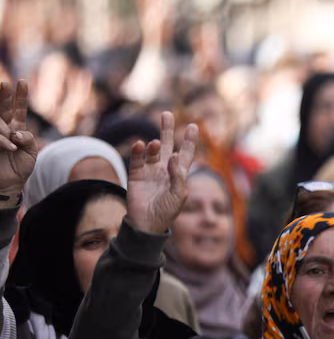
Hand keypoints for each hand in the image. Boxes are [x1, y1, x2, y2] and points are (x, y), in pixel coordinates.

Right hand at [0, 79, 36, 201]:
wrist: (8, 185)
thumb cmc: (20, 168)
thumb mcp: (30, 153)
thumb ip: (28, 140)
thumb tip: (16, 133)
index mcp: (16, 128)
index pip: (17, 108)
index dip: (20, 96)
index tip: (22, 82)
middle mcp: (3, 128)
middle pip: (1, 108)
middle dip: (3, 96)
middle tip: (4, 84)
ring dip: (3, 128)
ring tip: (13, 144)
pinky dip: (1, 140)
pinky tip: (10, 147)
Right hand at [126, 111, 198, 234]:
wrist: (147, 224)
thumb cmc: (167, 211)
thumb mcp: (179, 194)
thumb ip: (178, 175)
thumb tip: (172, 156)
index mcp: (178, 174)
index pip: (185, 153)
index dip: (189, 141)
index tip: (192, 126)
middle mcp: (164, 169)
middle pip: (167, 145)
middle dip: (167, 130)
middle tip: (166, 114)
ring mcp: (150, 171)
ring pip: (152, 151)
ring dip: (155, 146)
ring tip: (156, 143)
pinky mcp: (136, 175)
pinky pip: (137, 159)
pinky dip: (138, 151)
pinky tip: (140, 145)